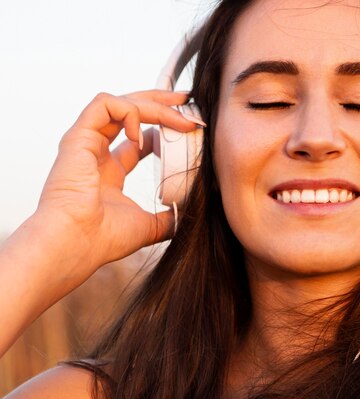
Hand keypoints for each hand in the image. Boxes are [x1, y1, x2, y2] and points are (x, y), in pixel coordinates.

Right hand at [35, 90, 199, 283]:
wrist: (75, 243)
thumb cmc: (102, 239)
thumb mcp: (148, 227)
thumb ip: (168, 219)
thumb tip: (188, 216)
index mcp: (109, 172)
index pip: (138, 139)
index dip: (163, 128)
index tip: (190, 127)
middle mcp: (95, 153)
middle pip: (130, 114)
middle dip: (161, 103)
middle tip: (188, 101)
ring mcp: (85, 143)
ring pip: (121, 104)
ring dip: (154, 105)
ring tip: (180, 116)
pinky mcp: (78, 136)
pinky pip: (104, 104)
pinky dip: (129, 111)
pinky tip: (144, 134)